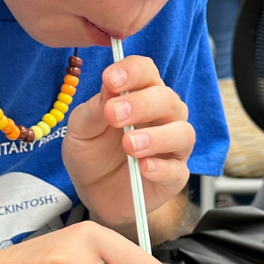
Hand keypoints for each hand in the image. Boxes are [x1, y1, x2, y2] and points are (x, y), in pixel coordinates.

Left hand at [62, 55, 194, 230]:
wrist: (94, 193)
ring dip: (157, 137)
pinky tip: (143, 168)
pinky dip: (162, 168)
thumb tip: (109, 87)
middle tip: (115, 115)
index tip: (110, 79)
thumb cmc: (92, 152)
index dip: (132, 71)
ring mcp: (172, 147)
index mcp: (140, 94)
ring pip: (183, 132)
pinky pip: (178, 170)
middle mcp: (163, 116)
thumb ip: (93, 110)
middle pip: (167, 99)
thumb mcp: (80, 130)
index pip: (146, 71)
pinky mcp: (174, 176)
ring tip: (130, 145)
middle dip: (141, 104)